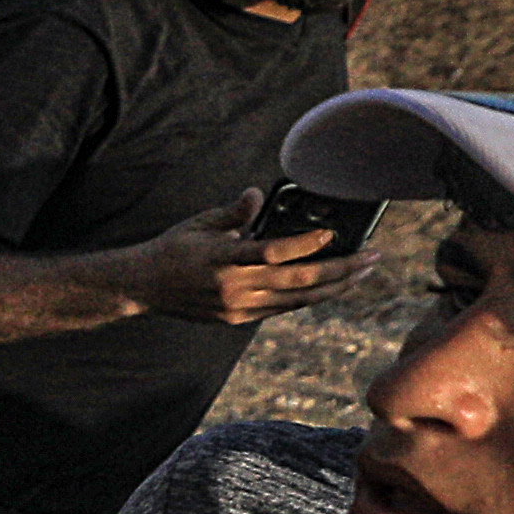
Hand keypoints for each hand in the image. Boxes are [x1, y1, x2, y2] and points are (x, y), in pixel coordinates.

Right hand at [102, 207, 363, 329]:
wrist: (141, 287)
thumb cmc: (172, 248)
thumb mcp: (199, 223)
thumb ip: (233, 212)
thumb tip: (256, 195)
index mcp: (223, 258)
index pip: (275, 253)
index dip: (307, 245)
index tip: (331, 235)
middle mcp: (233, 287)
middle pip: (300, 282)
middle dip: (342, 269)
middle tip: (372, 257)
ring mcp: (236, 307)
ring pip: (297, 301)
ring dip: (335, 287)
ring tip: (361, 274)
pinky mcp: (236, 319)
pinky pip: (281, 309)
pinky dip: (307, 298)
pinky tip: (328, 287)